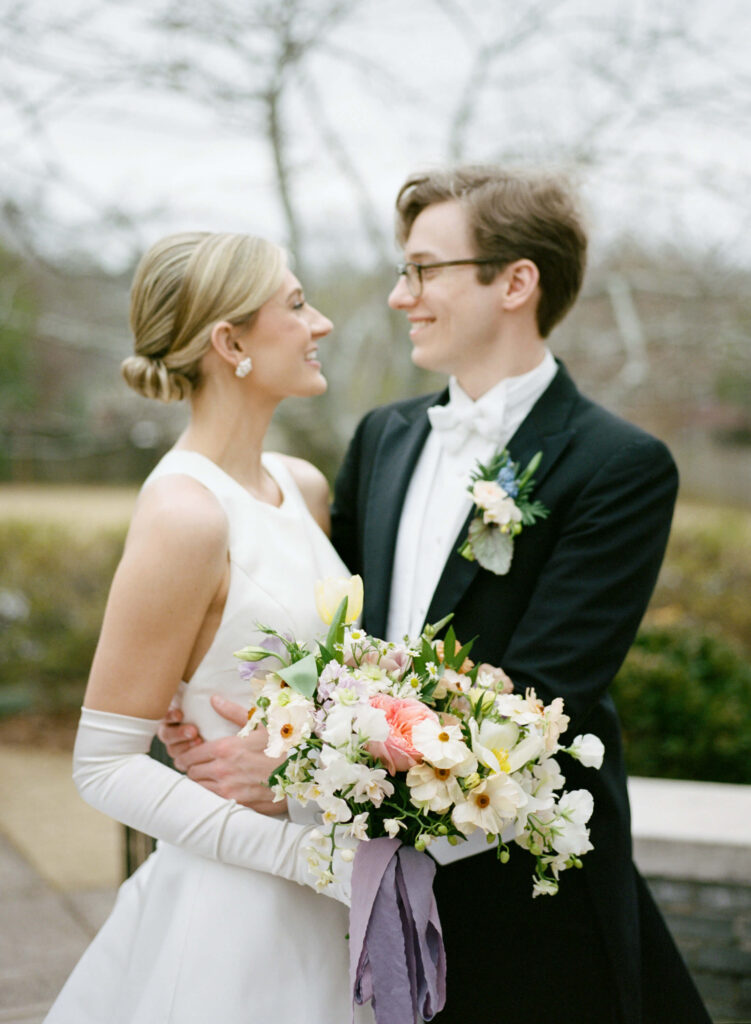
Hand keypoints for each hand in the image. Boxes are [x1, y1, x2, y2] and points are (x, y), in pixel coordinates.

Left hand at [162, 695, 286, 814]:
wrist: (304, 773)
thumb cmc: (282, 744)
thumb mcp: (261, 723)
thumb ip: (232, 712)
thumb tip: (213, 699)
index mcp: (225, 749)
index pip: (191, 756)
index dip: (188, 755)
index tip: (191, 755)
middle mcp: (223, 772)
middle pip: (192, 774)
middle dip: (194, 768)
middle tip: (200, 766)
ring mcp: (230, 792)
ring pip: (200, 789)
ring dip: (202, 783)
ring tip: (210, 777)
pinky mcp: (238, 806)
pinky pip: (214, 802)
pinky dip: (213, 796)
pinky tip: (222, 789)